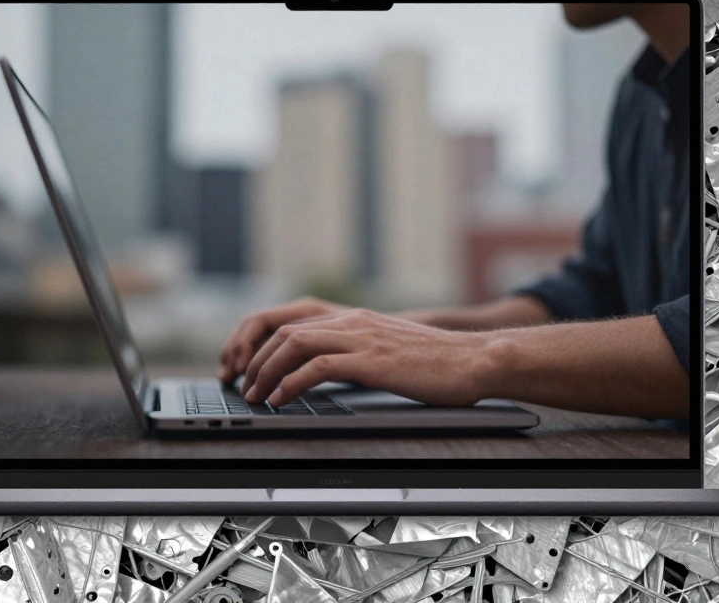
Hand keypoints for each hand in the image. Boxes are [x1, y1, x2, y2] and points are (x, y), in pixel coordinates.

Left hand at [239, 309, 492, 406]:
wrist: (474, 360)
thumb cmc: (439, 364)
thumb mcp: (390, 351)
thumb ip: (361, 354)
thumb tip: (331, 373)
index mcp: (355, 319)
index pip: (292, 323)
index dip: (263, 346)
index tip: (250, 370)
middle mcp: (353, 322)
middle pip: (285, 330)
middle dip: (255, 359)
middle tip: (243, 385)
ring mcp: (362, 338)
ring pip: (295, 344)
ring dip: (267, 371)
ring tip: (255, 395)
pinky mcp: (372, 360)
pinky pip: (319, 367)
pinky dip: (293, 382)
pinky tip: (283, 399)